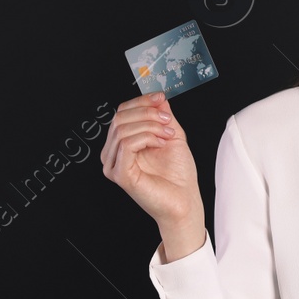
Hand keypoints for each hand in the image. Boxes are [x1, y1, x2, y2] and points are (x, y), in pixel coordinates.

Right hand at [101, 91, 205, 254]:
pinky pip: (126, 144)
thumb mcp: (171, 136)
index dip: (141, 102)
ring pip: (122, 128)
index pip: (122, 112)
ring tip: (167, 135)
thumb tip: (157, 97)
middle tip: (167, 122)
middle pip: (119, 117)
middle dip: (147, 113)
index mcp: (122, 144)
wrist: (185, 201)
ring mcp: (113, 165)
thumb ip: (162, 116)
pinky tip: (159, 144)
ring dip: (150, 126)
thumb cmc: (178, 176)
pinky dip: (146, 137)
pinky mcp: (120, 174)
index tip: (160, 98)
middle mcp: (113, 154)